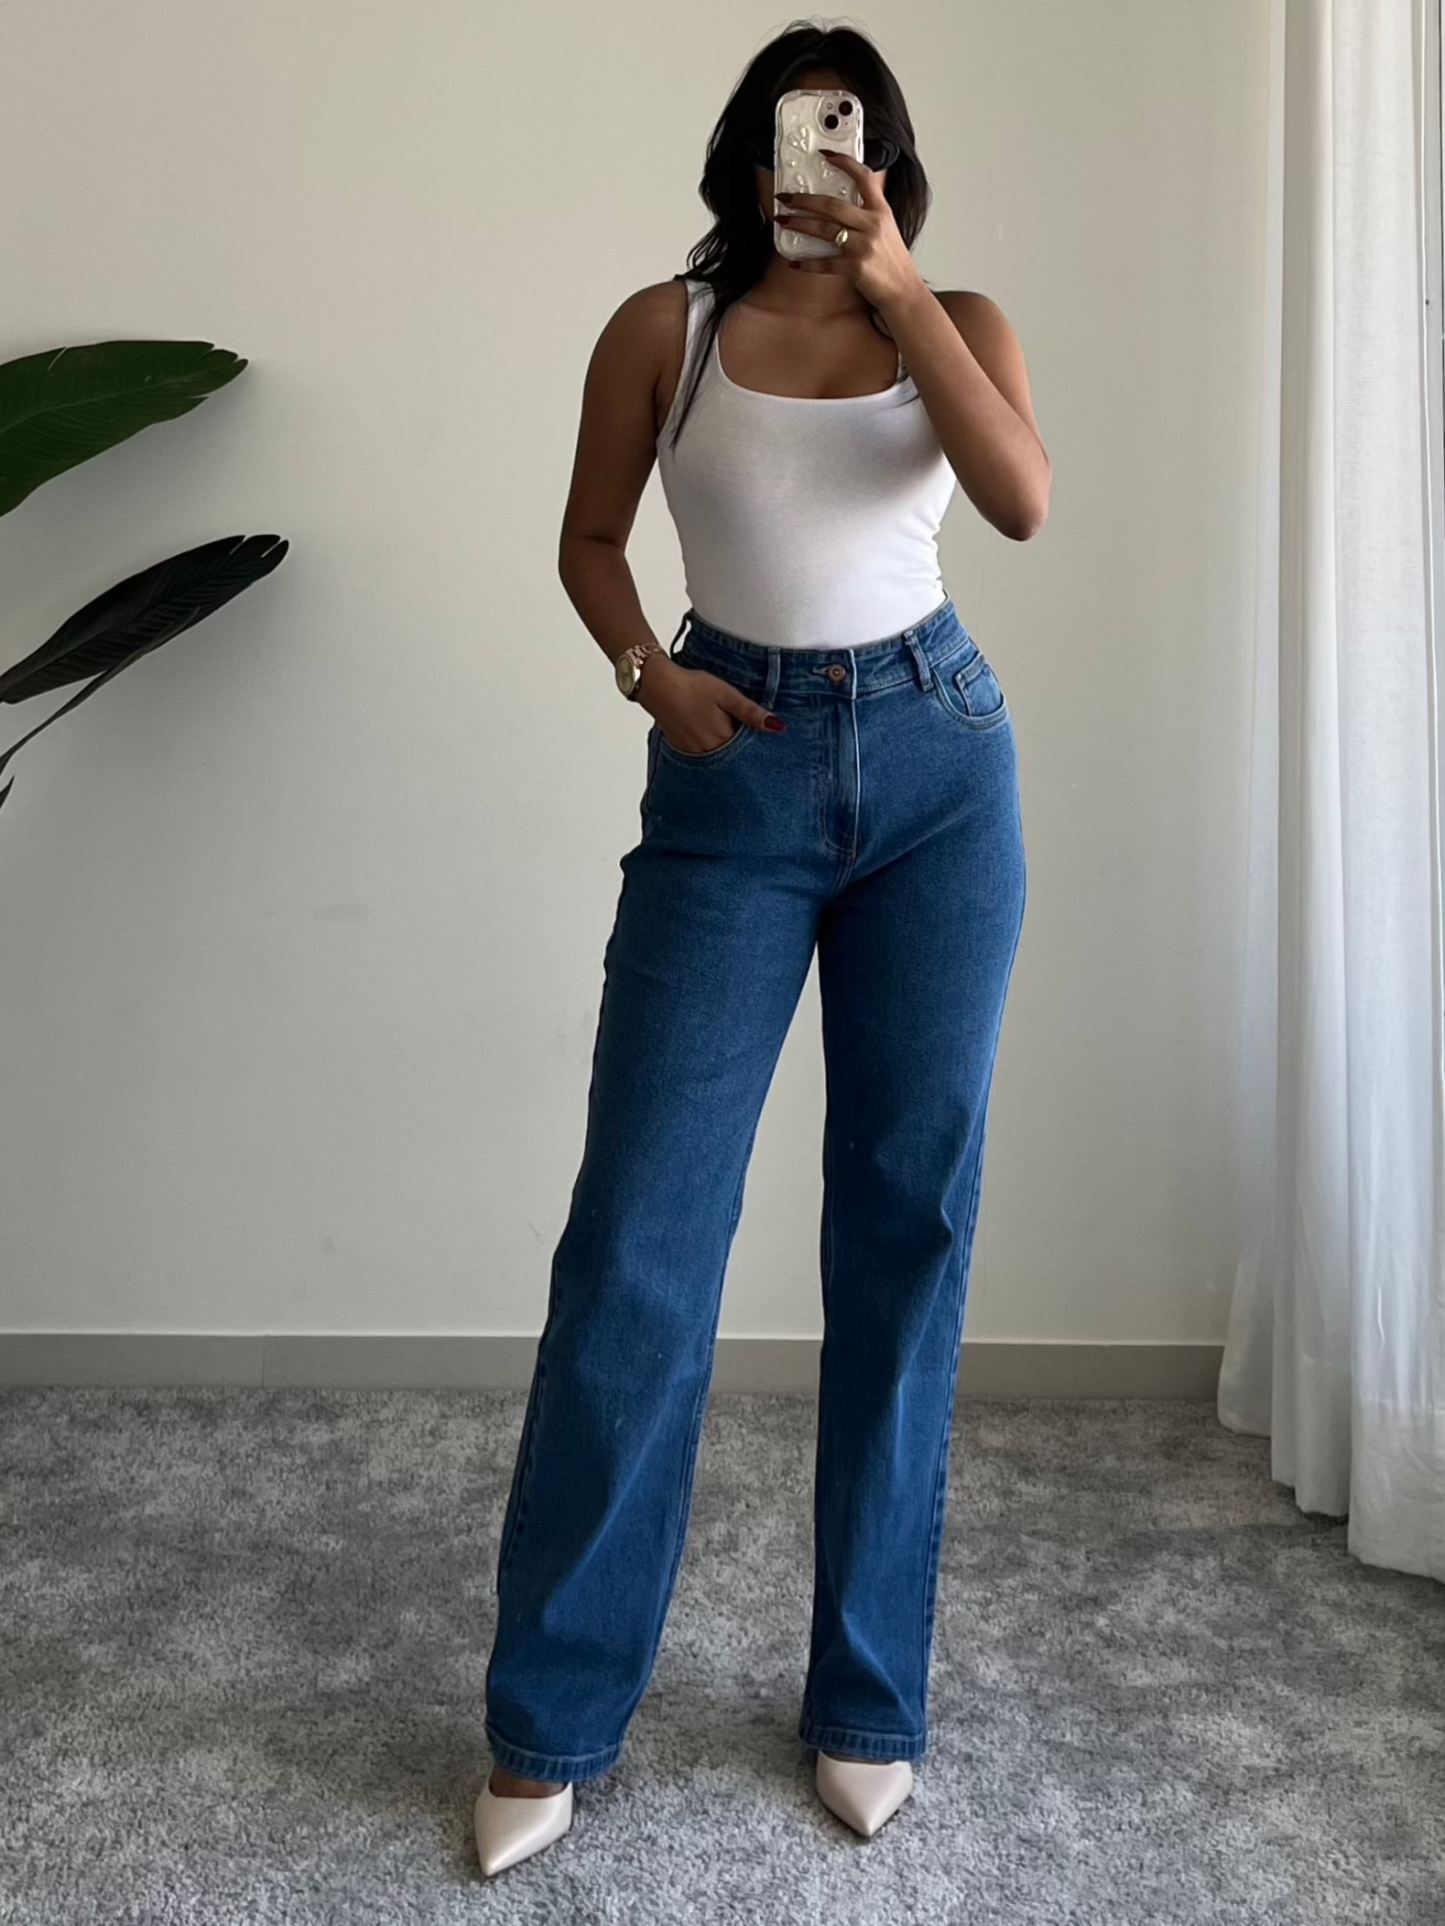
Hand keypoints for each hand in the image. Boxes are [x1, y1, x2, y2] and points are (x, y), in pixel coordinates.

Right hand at [636, 655, 783, 752]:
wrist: (657, 685)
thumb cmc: (691, 687)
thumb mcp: (726, 694)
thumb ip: (750, 712)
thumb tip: (776, 725)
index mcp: (722, 739)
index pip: (749, 754)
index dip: (759, 750)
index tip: (767, 747)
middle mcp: (708, 752)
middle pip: (734, 762)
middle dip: (745, 757)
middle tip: (751, 745)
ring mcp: (694, 753)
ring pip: (719, 761)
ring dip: (728, 755)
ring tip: (733, 741)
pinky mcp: (684, 750)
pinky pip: (704, 757)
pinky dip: (713, 752)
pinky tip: (714, 740)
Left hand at [773, 150, 923, 309]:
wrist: (904, 290)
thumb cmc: (892, 261)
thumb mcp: (887, 229)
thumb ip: (868, 214)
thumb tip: (843, 205)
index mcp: (881, 211)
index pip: (864, 178)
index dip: (844, 163)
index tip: (825, 154)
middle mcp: (872, 225)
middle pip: (833, 205)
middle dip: (805, 200)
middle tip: (786, 197)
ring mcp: (863, 246)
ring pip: (825, 230)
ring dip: (800, 224)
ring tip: (783, 220)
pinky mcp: (856, 268)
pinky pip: (825, 263)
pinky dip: (807, 263)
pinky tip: (793, 261)